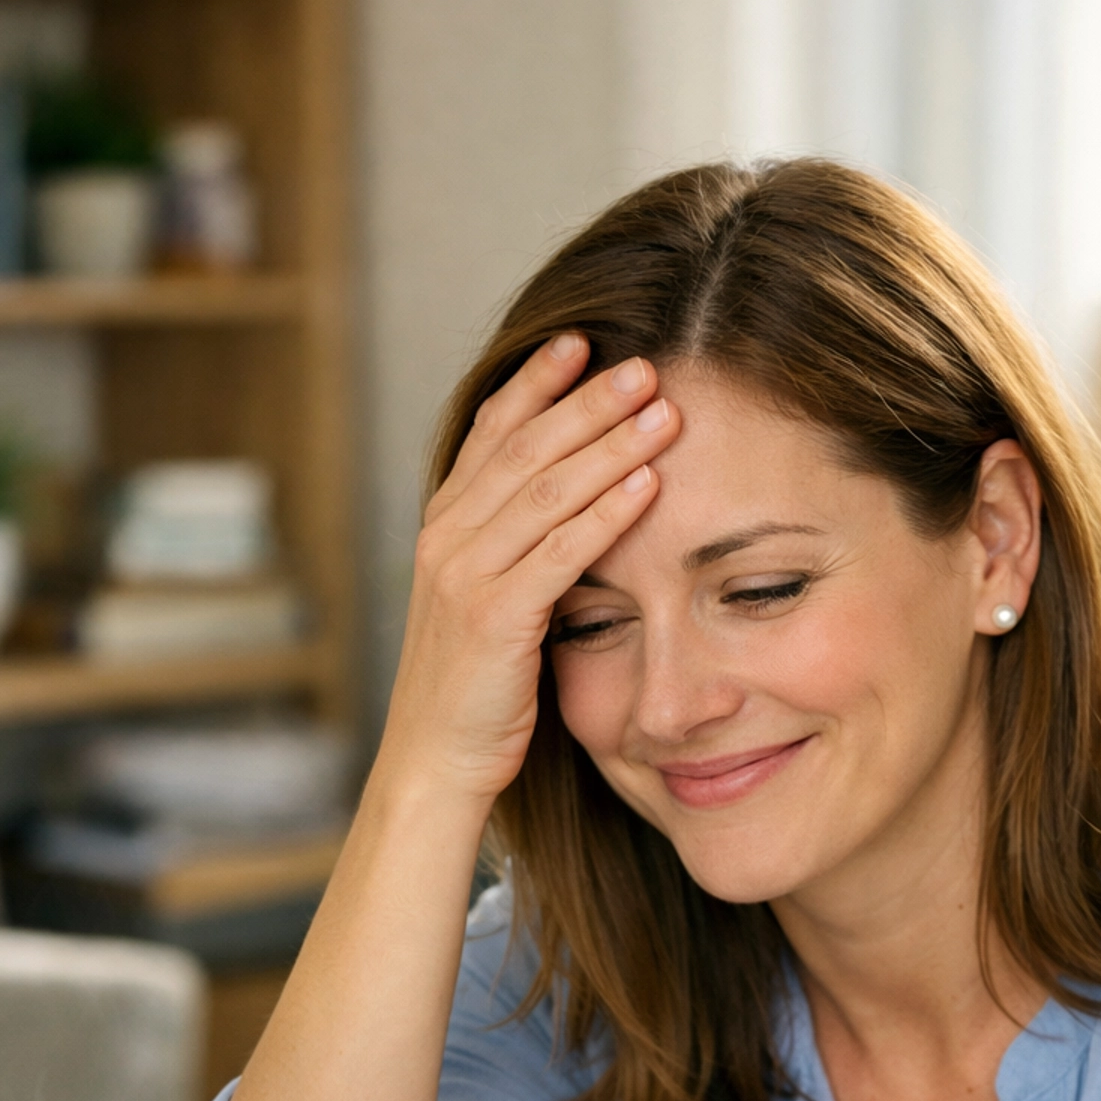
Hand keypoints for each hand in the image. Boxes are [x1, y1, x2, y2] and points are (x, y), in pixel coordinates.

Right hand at [383, 335, 680, 802]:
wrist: (436, 759)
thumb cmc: (477, 688)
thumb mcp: (490, 601)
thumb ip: (517, 548)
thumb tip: (574, 500)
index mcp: (445, 526)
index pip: (493, 432)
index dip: (537, 382)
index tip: (584, 340)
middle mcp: (448, 539)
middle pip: (525, 448)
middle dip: (588, 401)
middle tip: (648, 363)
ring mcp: (465, 576)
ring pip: (546, 491)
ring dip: (610, 445)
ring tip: (664, 410)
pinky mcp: (494, 618)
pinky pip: (560, 553)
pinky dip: (607, 514)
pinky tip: (648, 485)